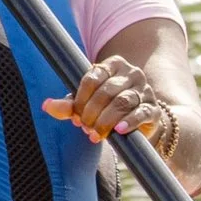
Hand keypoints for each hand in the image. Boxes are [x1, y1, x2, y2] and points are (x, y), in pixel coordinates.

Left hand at [44, 55, 166, 143]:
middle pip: (106, 91)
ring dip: (105, 120)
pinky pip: (141, 113)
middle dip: (91, 112)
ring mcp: (144, 90)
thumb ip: (68, 105)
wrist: (139, 121)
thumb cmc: (108, 108)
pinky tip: (119, 130)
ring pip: (122, 102)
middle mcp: (131, 74)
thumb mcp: (86, 104)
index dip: (80, 99)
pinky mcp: (153, 108)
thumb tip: (46, 106)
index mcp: (113, 66)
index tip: (75, 114)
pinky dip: (128, 122)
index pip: (92, 78)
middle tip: (84, 127)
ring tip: (96, 134)